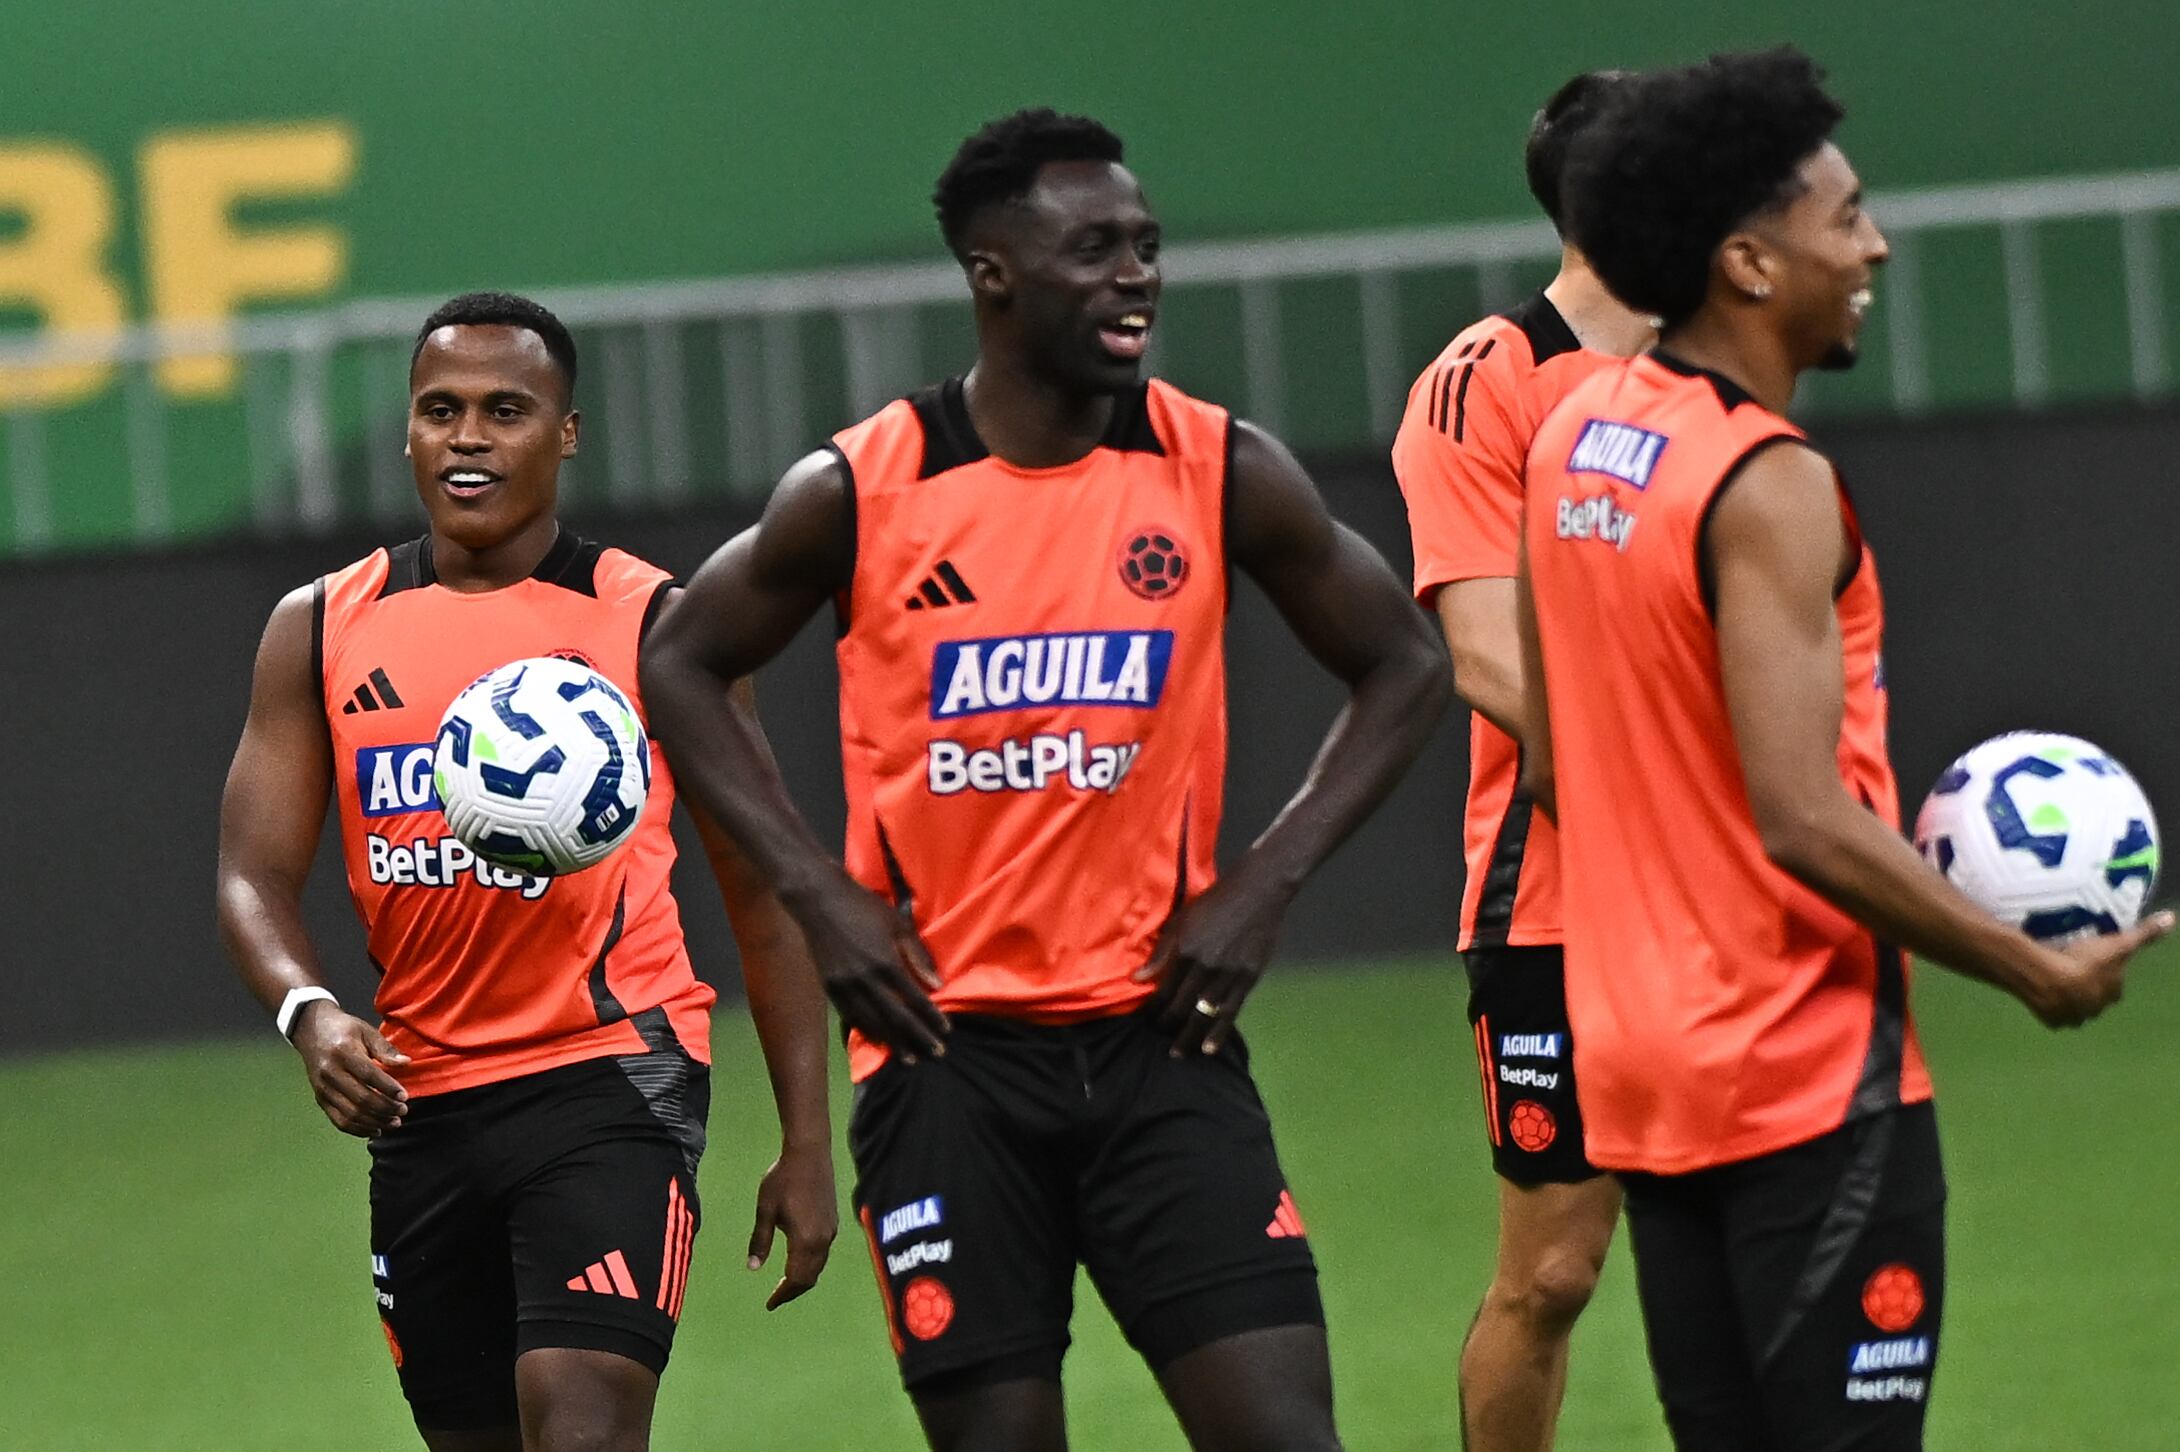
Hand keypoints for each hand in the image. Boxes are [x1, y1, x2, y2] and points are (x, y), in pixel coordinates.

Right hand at [291, 1004, 409, 1136]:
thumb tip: (406, 1062)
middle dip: (385, 1108)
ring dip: (375, 1121)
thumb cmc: (344, 1030)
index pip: (369, 1076)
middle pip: (361, 1098)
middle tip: (403, 1111)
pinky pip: (338, 1120)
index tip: (405, 1096)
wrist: (312, 1031)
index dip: (388, 1088)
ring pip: (350, 1114)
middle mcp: (330, 1073)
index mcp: (343, 1053)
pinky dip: (358, 1129)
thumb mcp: (366, 1031)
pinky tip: (375, 1129)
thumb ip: (385, 1049)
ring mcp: (322, 1089)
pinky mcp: (320, 1099)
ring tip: (394, 1122)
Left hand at [747, 1141, 837, 1309]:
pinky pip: (823, 1253)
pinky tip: (798, 1259)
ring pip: (819, 1265)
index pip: (796, 1278)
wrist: (810, 1152)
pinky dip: (811, 1264)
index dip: (783, 1294)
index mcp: (805, 1239)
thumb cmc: (782, 1178)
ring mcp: (831, 1230)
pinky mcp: (833, 1221)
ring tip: (786, 1282)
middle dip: (794, 1290)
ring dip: (803, 1277)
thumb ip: (760, 1240)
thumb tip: (752, 1268)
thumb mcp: (765, 1210)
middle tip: (776, 1297)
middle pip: (810, 1276)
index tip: (770, 1304)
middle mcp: (823, 1239)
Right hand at [795, 871, 948, 1060]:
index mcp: (885, 962)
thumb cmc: (863, 907)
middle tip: (936, 1053)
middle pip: (896, 1017)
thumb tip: (937, 984)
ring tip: (910, 1058)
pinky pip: (851, 1017)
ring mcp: (845, 986)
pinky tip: (880, 1041)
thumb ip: (917, 955)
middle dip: (918, 1037)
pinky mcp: (830, 988)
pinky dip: (867, 1032)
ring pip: (873, 1023)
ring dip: (894, 1042)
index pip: (914, 998)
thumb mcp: (896, 924)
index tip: (946, 1030)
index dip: (931, 1017)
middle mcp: (865, 980)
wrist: (818, 900)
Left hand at [1133, 865, 1295, 1055]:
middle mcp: (1204, 967)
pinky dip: (1218, 1033)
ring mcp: (1228, 975)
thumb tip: (1137, 979)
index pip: (1162, 991)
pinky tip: (1208, 1048)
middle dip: (1166, 1026)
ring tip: (1178, 1054)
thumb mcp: (1181, 920)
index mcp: (1185, 951)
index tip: (1145, 1022)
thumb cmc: (1214, 903)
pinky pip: (1230, 1012)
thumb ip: (1161, 951)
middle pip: (1180, 1007)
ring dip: (1189, 1036)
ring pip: (1204, 1015)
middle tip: (1157, 1039)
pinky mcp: (1248, 979)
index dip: (1152, 1010)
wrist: (1257, 893)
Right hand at [2024, 910, 2172, 1026]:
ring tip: (2054, 978)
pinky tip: (2042, 991)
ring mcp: (2074, 1018)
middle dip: (2087, 988)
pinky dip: (2049, 1005)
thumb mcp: (2118, 944)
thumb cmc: (2084, 962)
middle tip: (2072, 968)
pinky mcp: (2052, 1022)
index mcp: (2113, 993)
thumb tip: (2171, 919)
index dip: (2106, 974)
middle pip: (2095, 998)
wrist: (2046, 979)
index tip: (2094, 961)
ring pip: (2074, 1007)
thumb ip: (2143, 934)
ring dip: (2068, 997)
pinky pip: (2052, 1013)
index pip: (2114, 984)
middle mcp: (2097, 1010)